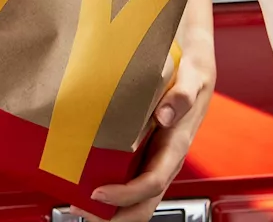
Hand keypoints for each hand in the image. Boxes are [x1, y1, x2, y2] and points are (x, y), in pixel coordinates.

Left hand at [70, 41, 216, 221]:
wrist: (196, 67)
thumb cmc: (193, 73)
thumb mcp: (192, 76)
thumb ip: (182, 95)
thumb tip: (165, 115)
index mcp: (177, 145)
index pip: (152, 183)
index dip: (125, 194)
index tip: (98, 192)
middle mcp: (166, 159)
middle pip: (144, 202)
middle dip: (113, 215)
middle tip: (79, 208)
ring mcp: (156, 159)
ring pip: (136, 198)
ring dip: (109, 208)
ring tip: (77, 202)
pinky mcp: (146, 154)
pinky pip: (130, 180)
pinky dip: (110, 191)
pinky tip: (86, 183)